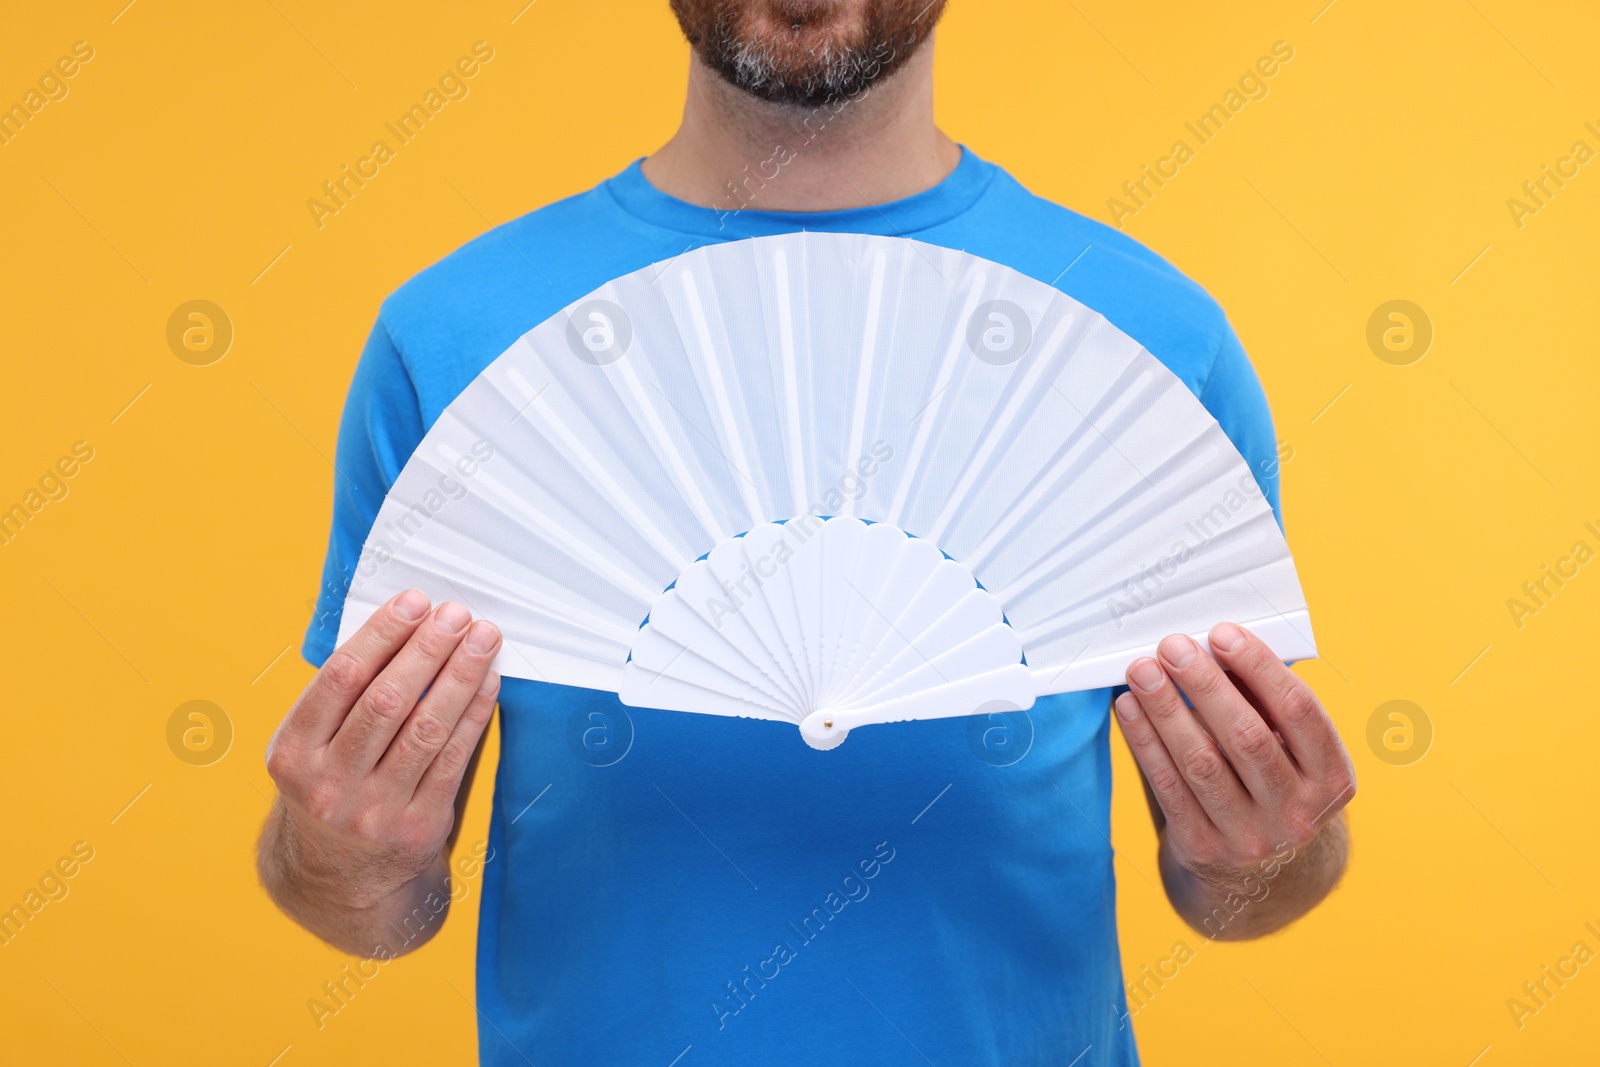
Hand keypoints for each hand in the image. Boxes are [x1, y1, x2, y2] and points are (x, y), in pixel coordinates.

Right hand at [263, 589, 500, 911]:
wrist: (337, 880)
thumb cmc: (330, 786)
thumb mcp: (311, 747)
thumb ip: (345, 696)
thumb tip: (407, 625)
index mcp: (293, 753)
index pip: (342, 677)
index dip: (383, 634)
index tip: (415, 601)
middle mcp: (328, 785)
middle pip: (387, 700)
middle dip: (428, 649)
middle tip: (457, 613)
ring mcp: (373, 811)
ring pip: (426, 728)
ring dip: (461, 675)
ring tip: (483, 638)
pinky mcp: (416, 828)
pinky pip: (453, 760)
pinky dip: (474, 715)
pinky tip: (489, 683)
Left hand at [1114, 622, 1354, 927]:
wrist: (1263, 877)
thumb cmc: (1273, 786)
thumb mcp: (1292, 754)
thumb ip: (1265, 705)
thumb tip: (1217, 646)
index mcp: (1333, 778)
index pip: (1299, 711)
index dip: (1259, 668)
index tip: (1221, 633)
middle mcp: (1299, 814)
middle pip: (1246, 737)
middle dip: (1204, 684)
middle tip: (1171, 646)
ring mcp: (1252, 838)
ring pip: (1201, 762)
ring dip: (1166, 709)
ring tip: (1142, 670)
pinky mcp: (1205, 849)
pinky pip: (1168, 787)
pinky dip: (1145, 743)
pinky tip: (1129, 708)